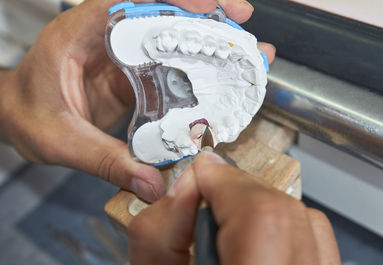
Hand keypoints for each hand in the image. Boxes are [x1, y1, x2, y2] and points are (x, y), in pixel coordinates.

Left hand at [0, 0, 274, 201]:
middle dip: (206, 16)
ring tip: (243, 52)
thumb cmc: (25, 115)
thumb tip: (151, 184)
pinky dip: (196, 72)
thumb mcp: (61, 140)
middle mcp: (108, 36)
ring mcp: (124, 55)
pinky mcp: (133, 75)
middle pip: (163, 13)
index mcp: (82, 32)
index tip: (210, 4)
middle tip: (243, 22)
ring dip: (208, 42)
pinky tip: (220, 82)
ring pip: (171, 39)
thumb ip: (104, 160)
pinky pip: (169, 67)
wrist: (14, 116)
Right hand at [128, 152, 340, 264]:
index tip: (203, 172)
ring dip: (262, 206)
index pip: (261, 215)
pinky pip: (316, 242)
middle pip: (286, 214)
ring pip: (306, 223)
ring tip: (228, 218)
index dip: (228, 183)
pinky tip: (254, 235)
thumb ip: (162, 224)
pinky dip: (284, 223)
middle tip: (209, 194)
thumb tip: (195, 181)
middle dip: (241, 192)